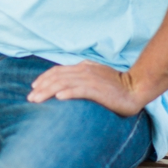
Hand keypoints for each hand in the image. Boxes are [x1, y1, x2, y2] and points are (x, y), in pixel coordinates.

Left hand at [28, 61, 144, 115]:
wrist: (137, 87)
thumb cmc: (116, 85)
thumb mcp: (95, 76)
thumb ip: (81, 77)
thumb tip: (64, 86)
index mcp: (83, 67)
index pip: (58, 71)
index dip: (44, 78)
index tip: (34, 87)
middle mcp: (84, 71)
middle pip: (56, 77)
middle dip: (41, 87)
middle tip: (30, 98)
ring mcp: (91, 79)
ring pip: (63, 83)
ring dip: (48, 91)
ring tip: (36, 100)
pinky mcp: (98, 89)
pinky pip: (79, 90)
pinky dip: (67, 93)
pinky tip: (58, 98)